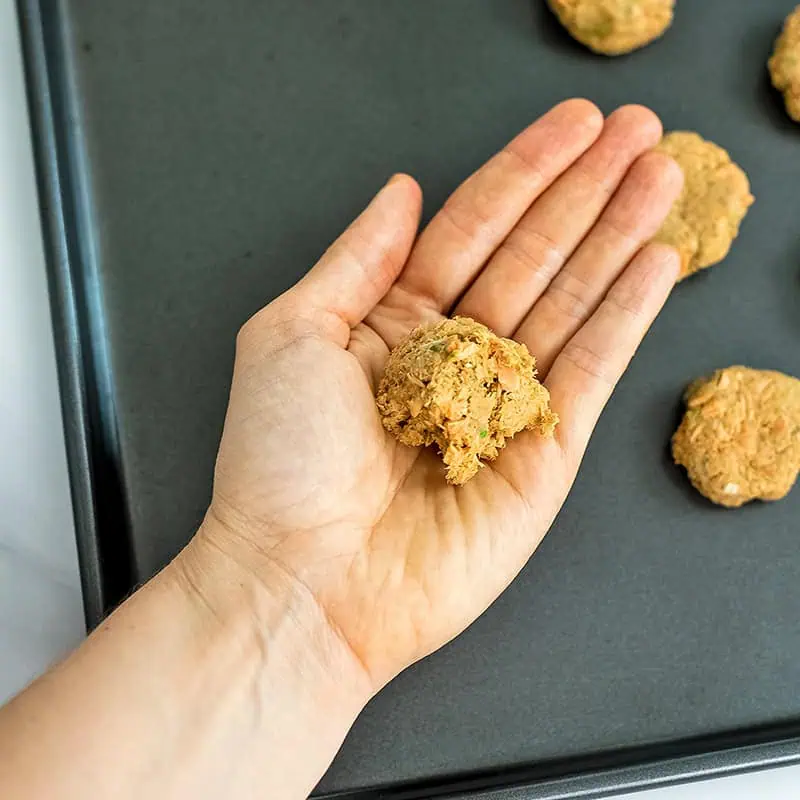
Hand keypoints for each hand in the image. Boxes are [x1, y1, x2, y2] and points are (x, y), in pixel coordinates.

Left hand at [190, 99, 682, 693]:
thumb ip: (357, 259)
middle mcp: (453, 358)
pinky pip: (590, 373)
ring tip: (661, 178)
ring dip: (616, 239)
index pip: (469, 229)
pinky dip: (625, 319)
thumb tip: (402, 190)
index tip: (571, 126)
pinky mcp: (541, 455)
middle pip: (530, 256)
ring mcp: (501, 404)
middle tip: (638, 130)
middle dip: (583, 192)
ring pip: (569, 303)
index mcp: (393, 324)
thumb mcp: (292, 334)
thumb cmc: (279, 462)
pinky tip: (653, 265)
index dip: (521, 174)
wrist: (305, 581)